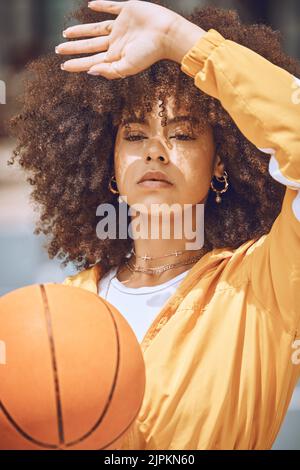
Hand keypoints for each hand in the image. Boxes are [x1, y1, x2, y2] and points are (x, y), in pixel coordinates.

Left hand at [55, 0, 204, 78]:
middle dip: (74, 48)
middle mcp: (116, 42)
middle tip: (58, 50)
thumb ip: (109, 71)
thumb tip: (90, 72)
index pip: (91, 61)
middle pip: (90, 46)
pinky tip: (90, 6)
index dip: (77, 64)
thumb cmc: (150, 53)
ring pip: (95, 29)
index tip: (63, 66)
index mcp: (116, 57)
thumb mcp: (128, 66)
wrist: (167, 34)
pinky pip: (111, 8)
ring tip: (66, 32)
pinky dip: (101, 6)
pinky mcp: (127, 11)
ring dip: (81, 31)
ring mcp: (121, 27)